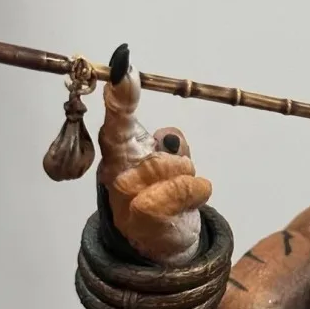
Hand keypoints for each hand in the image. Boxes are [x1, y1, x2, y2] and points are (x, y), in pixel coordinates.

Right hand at [97, 44, 212, 264]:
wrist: (161, 243)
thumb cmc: (165, 195)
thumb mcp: (171, 161)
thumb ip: (171, 144)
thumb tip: (169, 137)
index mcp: (120, 148)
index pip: (118, 116)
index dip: (120, 92)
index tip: (123, 65)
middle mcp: (115, 170)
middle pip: (158, 149)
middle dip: (178, 162)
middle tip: (176, 178)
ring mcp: (125, 195)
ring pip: (170, 168)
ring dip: (186, 178)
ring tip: (180, 192)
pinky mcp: (142, 217)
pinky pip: (178, 192)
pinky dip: (194, 192)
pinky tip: (193, 198)